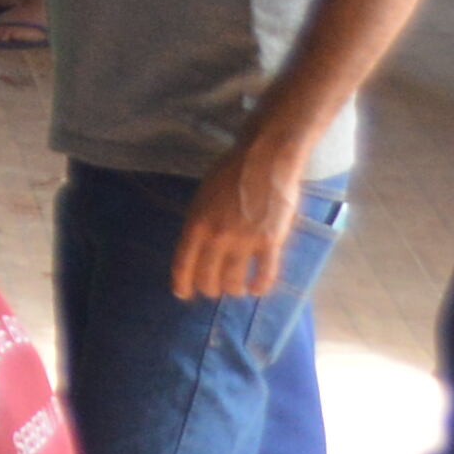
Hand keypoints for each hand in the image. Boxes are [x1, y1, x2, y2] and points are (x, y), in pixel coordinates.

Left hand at [172, 136, 316, 300]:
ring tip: (237, 289)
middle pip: (207, 279)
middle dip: (210, 289)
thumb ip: (199, 224)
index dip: (183, 285)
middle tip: (215, 289)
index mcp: (196, 225)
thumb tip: (196, 248)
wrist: (264, 159)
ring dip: (234, 290)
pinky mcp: (270, 242)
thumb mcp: (202, 198)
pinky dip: (259, 287)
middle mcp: (217, 238)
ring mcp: (244, 242)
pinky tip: (257, 288)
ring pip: (234, 283)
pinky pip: (264, 275)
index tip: (184, 294)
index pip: (183, 266)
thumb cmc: (231, 173)